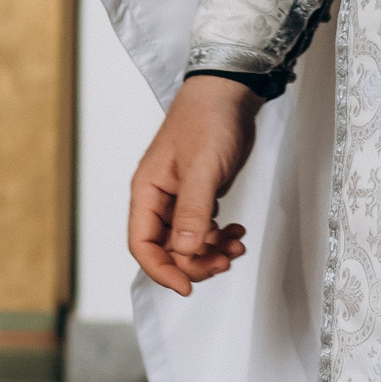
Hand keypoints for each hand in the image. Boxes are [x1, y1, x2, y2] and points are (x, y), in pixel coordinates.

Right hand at [129, 75, 261, 296]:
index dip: (162, 270)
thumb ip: (191, 211)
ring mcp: (178, 199)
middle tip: (224, 263)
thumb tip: (183, 250)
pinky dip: (220, 237)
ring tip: (237, 246)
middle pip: (166, 248)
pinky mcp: (198, 196)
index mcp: (147, 192)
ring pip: (186, 242)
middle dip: (194, 262)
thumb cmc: (207, 121)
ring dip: (211, 251)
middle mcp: (158, 199)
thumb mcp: (201, 168)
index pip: (143, 244)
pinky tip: (237, 233)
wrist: (228, 94)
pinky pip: (202, 229)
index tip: (187, 286)